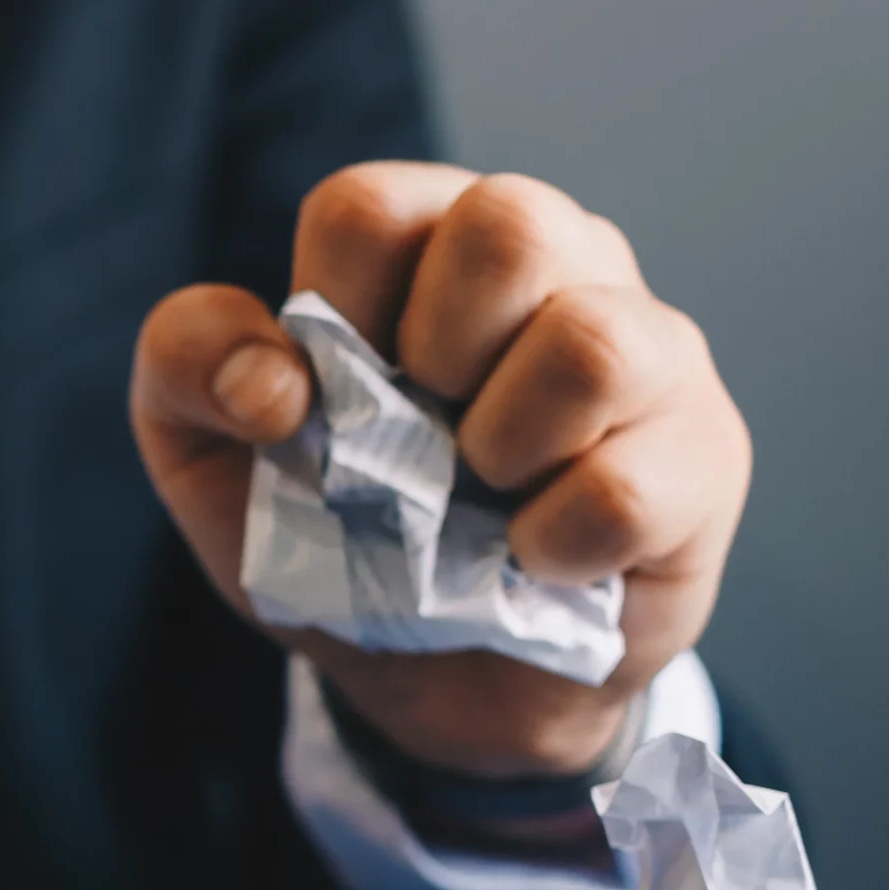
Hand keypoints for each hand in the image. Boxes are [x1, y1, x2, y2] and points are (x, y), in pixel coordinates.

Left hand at [130, 162, 748, 778]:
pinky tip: (529, 560)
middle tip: (416, 434)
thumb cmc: (328, 534)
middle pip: (512, 220)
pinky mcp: (702, 457)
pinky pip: (627, 488)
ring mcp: (644, 350)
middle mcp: (553, 263)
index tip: (313, 409)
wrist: (421, 682)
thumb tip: (268, 378)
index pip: (370, 207)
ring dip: (498, 449)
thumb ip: (186, 368)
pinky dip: (549, 548)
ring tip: (479, 494)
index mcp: (425, 243)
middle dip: (433, 351)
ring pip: (594, 342)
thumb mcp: (208, 460)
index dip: (327, 315)